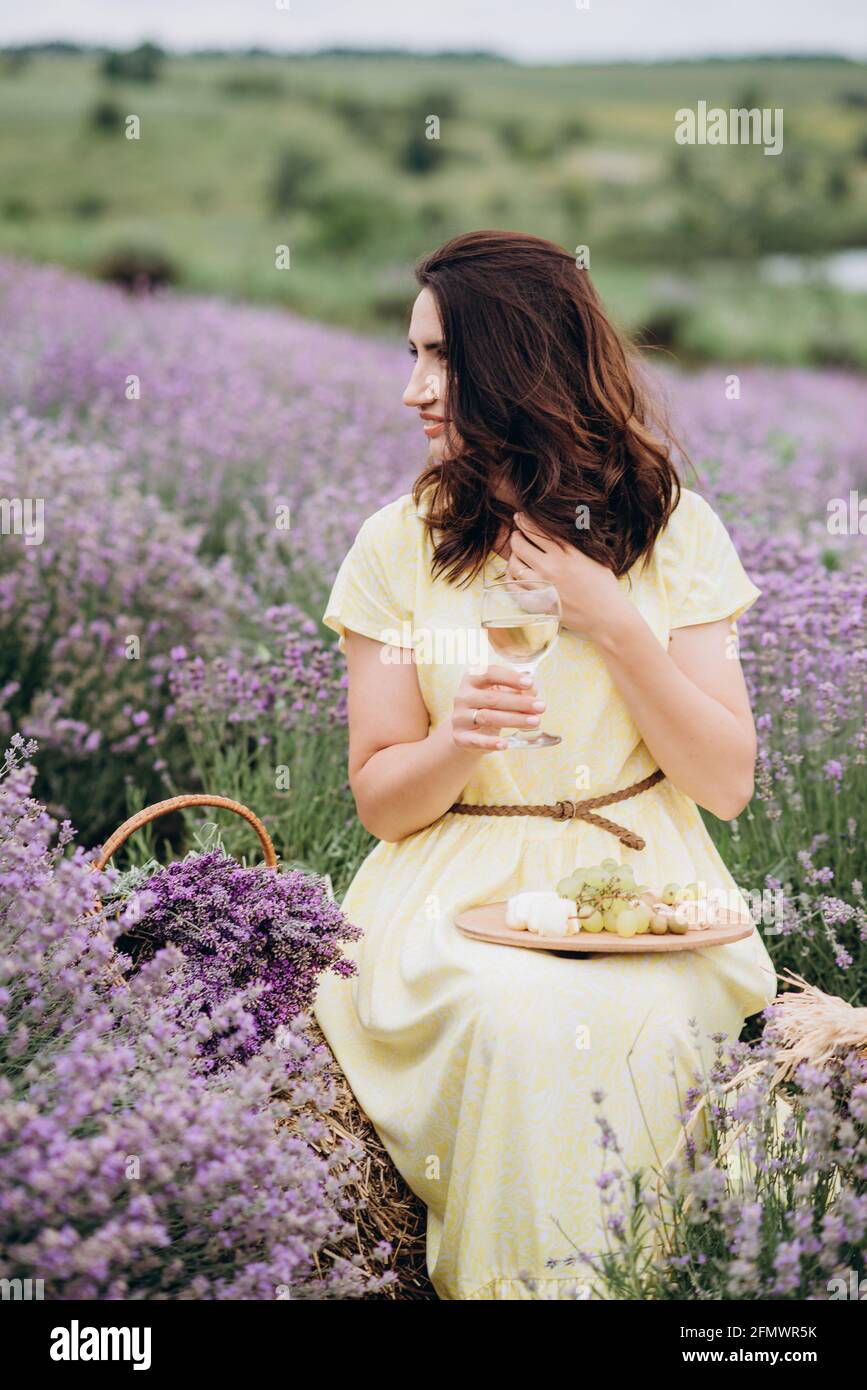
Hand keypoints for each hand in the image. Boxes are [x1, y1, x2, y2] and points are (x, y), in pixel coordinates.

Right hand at [451, 665, 545, 749]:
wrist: (468, 731)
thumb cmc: (490, 706)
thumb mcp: (502, 694)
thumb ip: (517, 690)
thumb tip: (532, 691)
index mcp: (472, 679)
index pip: (490, 673)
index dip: (510, 678)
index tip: (530, 683)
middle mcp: (462, 696)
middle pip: (493, 698)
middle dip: (520, 702)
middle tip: (541, 707)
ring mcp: (459, 717)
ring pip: (488, 717)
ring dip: (514, 720)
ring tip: (535, 722)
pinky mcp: (460, 737)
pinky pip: (475, 740)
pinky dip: (490, 743)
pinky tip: (505, 744)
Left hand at [507, 511, 628, 640]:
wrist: (607, 616)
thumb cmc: (604, 587)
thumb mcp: (594, 556)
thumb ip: (574, 543)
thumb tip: (560, 528)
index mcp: (567, 552)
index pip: (537, 529)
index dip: (525, 520)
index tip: (521, 517)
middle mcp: (552, 566)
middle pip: (520, 544)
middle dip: (516, 536)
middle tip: (518, 535)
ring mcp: (542, 585)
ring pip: (514, 564)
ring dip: (513, 556)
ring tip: (518, 554)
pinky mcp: (538, 602)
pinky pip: (514, 587)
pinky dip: (511, 578)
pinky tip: (516, 574)